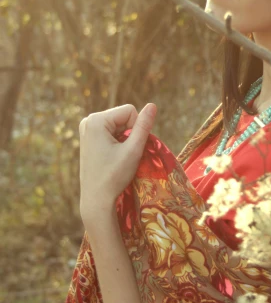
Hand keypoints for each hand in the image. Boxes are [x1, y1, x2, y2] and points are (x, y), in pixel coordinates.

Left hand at [79, 102, 156, 221]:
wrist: (96, 198)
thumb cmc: (114, 175)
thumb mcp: (133, 150)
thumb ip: (144, 126)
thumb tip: (152, 105)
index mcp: (96, 120)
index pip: (130, 111)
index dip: (136, 129)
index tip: (128, 148)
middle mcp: (88, 120)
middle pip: (123, 116)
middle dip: (129, 133)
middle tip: (123, 154)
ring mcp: (86, 129)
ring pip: (119, 124)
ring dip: (123, 138)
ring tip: (117, 156)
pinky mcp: (88, 137)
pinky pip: (111, 131)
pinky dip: (116, 142)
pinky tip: (111, 156)